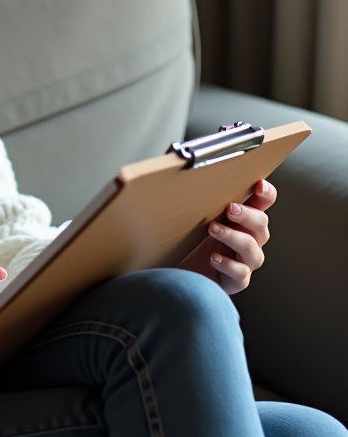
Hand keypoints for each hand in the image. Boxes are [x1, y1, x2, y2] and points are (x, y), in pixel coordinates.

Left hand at [177, 178, 275, 293]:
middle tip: (230, 208)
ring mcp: (242, 261)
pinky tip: (213, 257)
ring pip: (253, 251)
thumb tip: (175, 154)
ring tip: (213, 229)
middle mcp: (246, 238)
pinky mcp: (233, 281)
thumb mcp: (184, 208)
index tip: (259, 184)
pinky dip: (229, 265)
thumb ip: (186, 184)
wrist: (170, 267)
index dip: (266, 194)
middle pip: (262, 225)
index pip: (262, 203)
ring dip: (235, 238)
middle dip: (248, 215)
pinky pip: (241, 275)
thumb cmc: (182, 234)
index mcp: (239, 217)